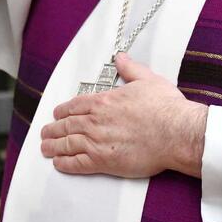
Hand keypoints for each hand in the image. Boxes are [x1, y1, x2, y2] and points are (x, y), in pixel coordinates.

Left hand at [41, 52, 207, 178]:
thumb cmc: (165, 107)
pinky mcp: (103, 161)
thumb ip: (130, 69)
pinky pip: (77, 163)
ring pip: (67, 144)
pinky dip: (65, 163)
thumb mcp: (147, 79)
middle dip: (53, 129)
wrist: (176, 133)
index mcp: (103, 101)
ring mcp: (97, 142)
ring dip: (53, 146)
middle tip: (45, 133)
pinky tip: (58, 163)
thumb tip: (120, 57)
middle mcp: (95, 121)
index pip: (74, 105)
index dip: (63, 111)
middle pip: (67, 125)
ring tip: (45, 148)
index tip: (57, 115)